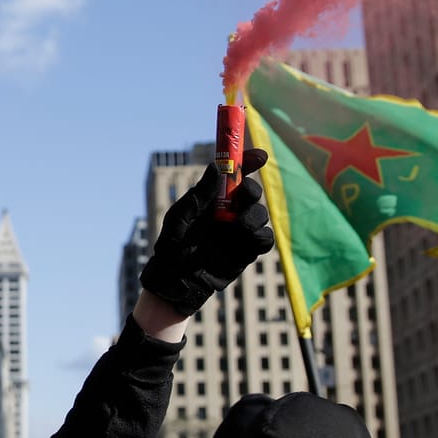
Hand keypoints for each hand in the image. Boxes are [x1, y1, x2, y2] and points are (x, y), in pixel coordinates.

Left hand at [137, 149, 274, 317]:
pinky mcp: (248, 251)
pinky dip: (260, 237)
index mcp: (212, 198)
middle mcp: (229, 211)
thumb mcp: (180, 218)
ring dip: (253, 217)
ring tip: (235, 228)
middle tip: (243, 195)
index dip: (249, 161)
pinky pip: (265, 239)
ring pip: (261, 214)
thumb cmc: (172, 247)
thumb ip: (199, 195)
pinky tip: (246, 240)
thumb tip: (217, 168)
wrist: (176, 281)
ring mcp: (240, 231)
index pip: (234, 174)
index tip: (260, 155)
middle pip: (252, 192)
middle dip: (251, 190)